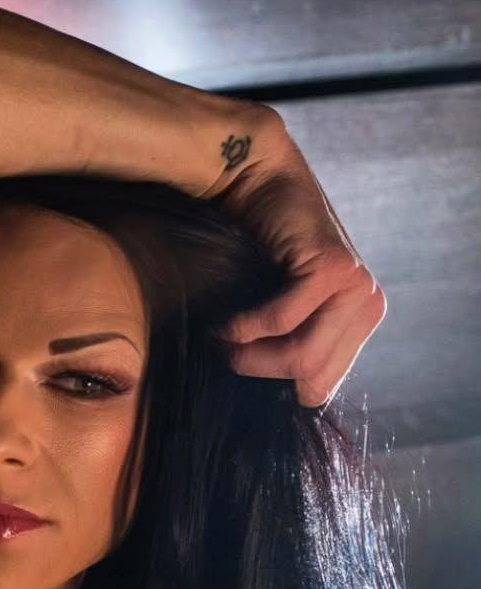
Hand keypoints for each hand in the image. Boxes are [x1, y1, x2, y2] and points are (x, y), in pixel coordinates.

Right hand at [210, 125, 386, 409]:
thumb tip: (268, 403)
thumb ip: (290, 346)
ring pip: (300, 357)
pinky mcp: (332, 269)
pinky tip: (224, 322)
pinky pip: (282, 322)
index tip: (240, 366)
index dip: (274, 386)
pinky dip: (244, 327)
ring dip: (249, 355)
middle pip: (311, 378)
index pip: (321, 388)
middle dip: (258, 373)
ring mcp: (355, 287)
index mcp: (361, 322)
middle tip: (223, 355)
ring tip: (221, 340)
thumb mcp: (283, 310)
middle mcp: (368, 306)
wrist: (259, 184)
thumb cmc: (258, 253)